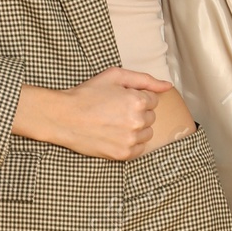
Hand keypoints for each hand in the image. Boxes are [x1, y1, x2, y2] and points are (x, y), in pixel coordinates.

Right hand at [13, 68, 179, 160]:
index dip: (136, 98)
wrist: (64, 117)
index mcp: (138, 101)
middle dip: (138, 112)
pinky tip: (115, 135)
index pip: (153, 100)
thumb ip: (144, 79)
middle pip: (151, 117)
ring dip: (136, 128)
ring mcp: (131, 140)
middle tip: (115, 111)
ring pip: (147, 134)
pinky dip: (131, 143)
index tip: (120, 99)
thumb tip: (168, 86)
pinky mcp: (123, 154)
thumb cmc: (87, 94)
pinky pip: (139, 149)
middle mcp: (138, 121)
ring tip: (115, 123)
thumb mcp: (114, 76)